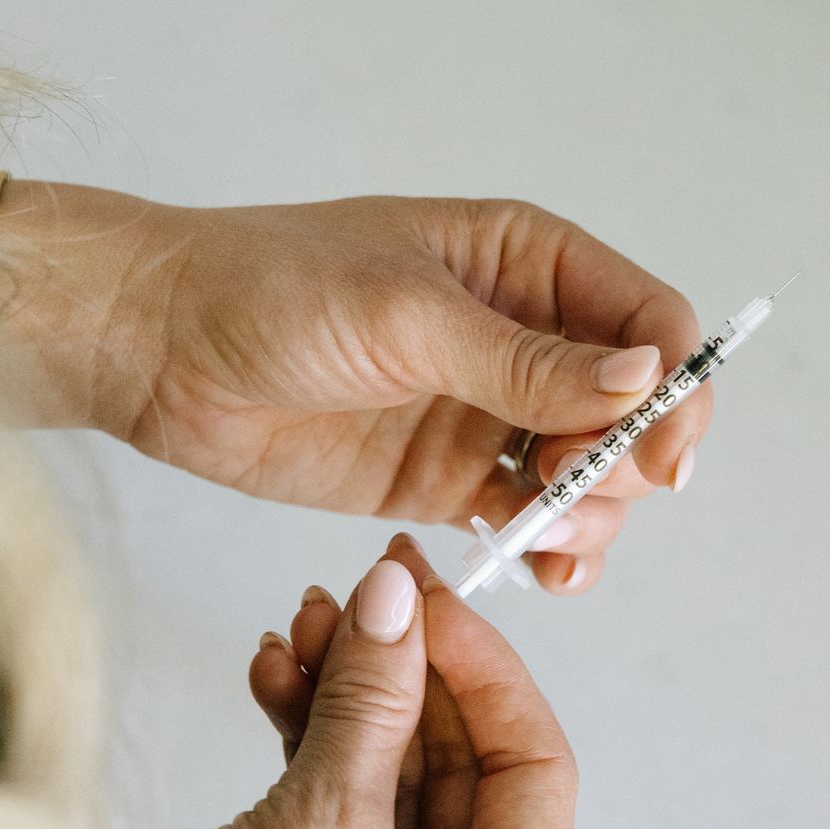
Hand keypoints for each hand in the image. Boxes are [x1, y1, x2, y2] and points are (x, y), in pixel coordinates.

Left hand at [0, 186, 712, 592]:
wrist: (157, 350)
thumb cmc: (269, 290)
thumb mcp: (405, 315)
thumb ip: (525, 360)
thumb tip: (644, 379)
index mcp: (527, 261)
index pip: (649, 319)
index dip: (672, 386)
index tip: (655, 452)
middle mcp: (523, 333)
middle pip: (635, 405)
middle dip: (630, 459)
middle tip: (576, 492)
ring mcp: (489, 410)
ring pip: (593, 470)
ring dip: (597, 512)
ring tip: (554, 540)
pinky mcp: (450, 476)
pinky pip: (532, 516)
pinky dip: (554, 545)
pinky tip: (547, 567)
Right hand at [79, 534, 575, 828]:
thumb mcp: (321, 823)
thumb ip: (369, 698)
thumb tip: (395, 595)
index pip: (532, 760)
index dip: (479, 663)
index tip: (425, 590)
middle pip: (459, 756)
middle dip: (400, 667)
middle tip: (359, 592)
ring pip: (396, 767)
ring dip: (347, 690)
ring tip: (304, 623)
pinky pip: (346, 797)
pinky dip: (311, 733)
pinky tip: (277, 676)